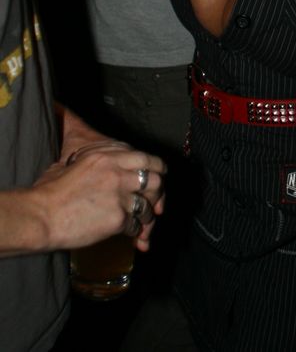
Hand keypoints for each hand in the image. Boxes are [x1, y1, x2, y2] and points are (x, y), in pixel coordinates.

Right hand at [32, 143, 165, 252]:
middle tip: (157, 203)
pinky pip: (136, 225)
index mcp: (107, 156)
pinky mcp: (117, 218)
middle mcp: (117, 172)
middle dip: (159, 193)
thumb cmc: (50, 192)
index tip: (159, 175)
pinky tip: (130, 234)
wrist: (41, 216)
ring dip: (148, 215)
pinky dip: (136, 231)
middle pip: (155, 179)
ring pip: (148, 204)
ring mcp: (119, 195)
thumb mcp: (74, 163)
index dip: (157, 168)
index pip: (146, 158)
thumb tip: (111, 166)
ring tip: (143, 221)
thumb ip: (97, 161)